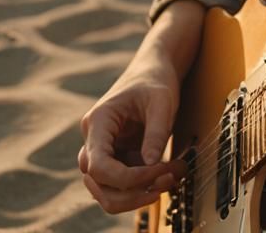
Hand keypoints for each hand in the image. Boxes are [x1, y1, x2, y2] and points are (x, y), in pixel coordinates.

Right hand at [78, 56, 179, 214]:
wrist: (154, 70)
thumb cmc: (156, 80)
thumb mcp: (162, 101)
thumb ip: (156, 132)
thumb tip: (152, 166)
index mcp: (98, 121)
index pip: (99, 166)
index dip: (126, 179)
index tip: (157, 172)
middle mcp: (94, 139)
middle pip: (98, 185)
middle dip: (133, 193)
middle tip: (167, 181)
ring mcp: (103, 151)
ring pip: (108, 191)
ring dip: (139, 194)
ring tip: (172, 177)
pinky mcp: (116, 158)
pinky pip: (123, 184)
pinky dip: (144, 186)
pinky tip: (170, 172)